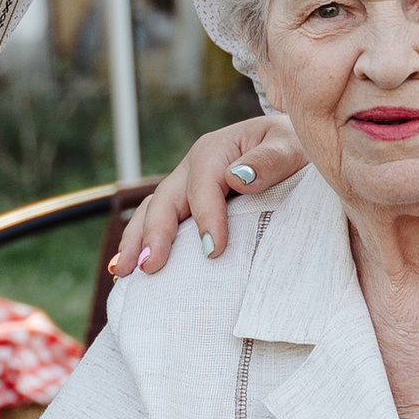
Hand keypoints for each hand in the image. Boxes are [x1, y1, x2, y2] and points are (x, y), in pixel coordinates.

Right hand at [109, 114, 306, 277]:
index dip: (206, 218)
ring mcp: (187, 186)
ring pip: (154, 211)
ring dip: (136, 241)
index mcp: (217, 150)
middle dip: (155, 234)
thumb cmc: (295, 149)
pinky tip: (126, 269)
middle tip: (149, 268)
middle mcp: (194, 167)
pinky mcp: (188, 205)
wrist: (295, 146)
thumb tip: (238, 177)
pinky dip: (141, 242)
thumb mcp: (291, 147)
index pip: (204, 185)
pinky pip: (160, 221)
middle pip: (166, 199)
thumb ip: (269, 161)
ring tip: (123, 272)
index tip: (213, 251)